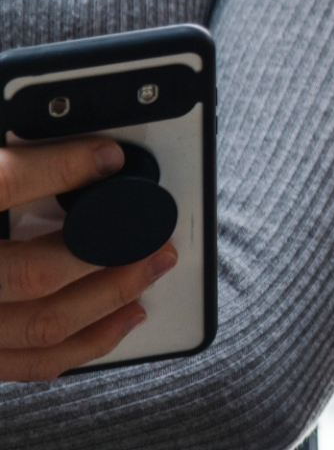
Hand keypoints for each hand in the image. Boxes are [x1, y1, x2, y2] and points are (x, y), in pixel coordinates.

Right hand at [0, 139, 175, 380]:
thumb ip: (0, 172)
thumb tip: (52, 139)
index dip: (57, 167)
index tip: (105, 155)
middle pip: (31, 272)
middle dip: (105, 249)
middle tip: (147, 224)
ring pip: (40, 325)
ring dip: (111, 296)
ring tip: (150, 266)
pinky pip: (29, 363)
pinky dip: (86, 341)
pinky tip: (121, 316)